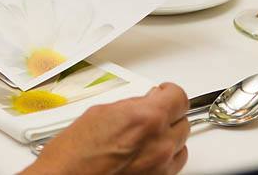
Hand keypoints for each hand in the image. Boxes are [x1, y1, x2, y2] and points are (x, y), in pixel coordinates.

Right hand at [25, 83, 189, 174]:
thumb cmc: (76, 152)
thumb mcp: (103, 112)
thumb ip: (133, 105)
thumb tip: (146, 102)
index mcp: (146, 119)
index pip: (178, 97)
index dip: (170, 92)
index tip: (164, 92)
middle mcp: (159, 143)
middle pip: (182, 120)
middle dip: (168, 114)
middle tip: (151, 112)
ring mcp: (160, 165)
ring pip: (181, 142)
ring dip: (168, 135)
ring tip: (147, 134)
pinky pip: (174, 163)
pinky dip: (166, 155)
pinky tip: (148, 150)